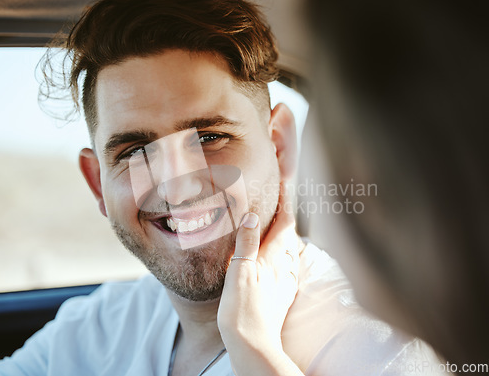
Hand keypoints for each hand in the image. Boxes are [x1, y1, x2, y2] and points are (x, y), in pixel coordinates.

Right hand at [218, 181, 300, 366]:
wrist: (252, 345)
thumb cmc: (243, 311)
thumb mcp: (240, 272)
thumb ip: (247, 243)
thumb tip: (252, 217)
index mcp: (274, 258)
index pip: (285, 223)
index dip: (285, 202)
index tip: (283, 184)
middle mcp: (284, 268)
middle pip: (290, 235)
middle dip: (285, 215)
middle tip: (276, 200)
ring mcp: (284, 282)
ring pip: (288, 250)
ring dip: (283, 234)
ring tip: (273, 223)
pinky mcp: (280, 294)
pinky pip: (284, 265)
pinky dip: (280, 252)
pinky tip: (272, 257)